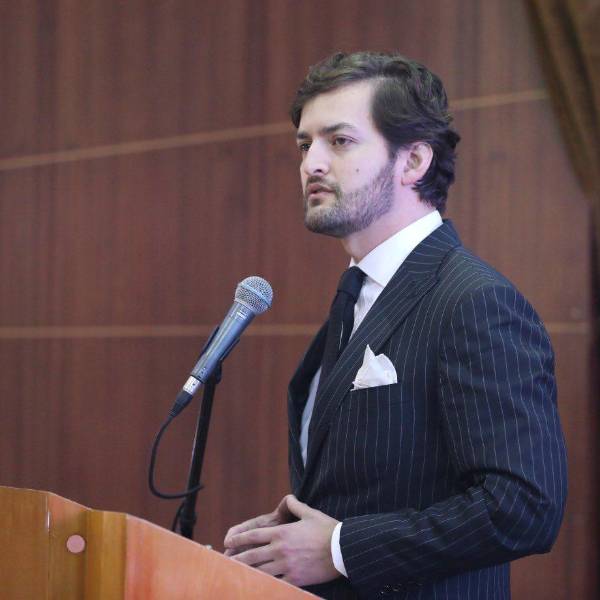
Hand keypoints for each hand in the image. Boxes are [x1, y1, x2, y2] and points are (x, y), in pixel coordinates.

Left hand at [224, 494, 339, 586]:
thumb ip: (295, 505)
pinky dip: (265, 584)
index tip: (228, 542)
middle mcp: (280, 549)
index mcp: (282, 533)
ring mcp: (287, 565)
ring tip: (236, 575)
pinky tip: (258, 585)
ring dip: (246, 573)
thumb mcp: (310, 513)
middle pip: (252, 556)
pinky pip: (275, 583)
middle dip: (237, 559)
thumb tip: (288, 498)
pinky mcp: (295, 578)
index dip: (239, 539)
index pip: (254, 536)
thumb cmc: (327, 529)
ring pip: (260, 572)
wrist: (342, 549)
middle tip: (225, 562)